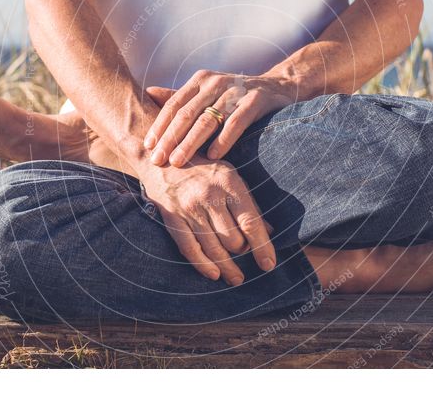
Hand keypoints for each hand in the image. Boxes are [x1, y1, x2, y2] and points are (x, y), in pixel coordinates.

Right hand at [137, 155, 276, 285]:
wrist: (164, 154)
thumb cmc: (204, 167)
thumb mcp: (230, 176)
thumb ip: (248, 203)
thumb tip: (269, 231)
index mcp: (228, 182)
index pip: (250, 222)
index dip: (262, 246)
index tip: (268, 264)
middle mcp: (209, 196)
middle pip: (232, 239)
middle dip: (242, 251)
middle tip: (245, 255)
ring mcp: (188, 208)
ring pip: (213, 247)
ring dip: (226, 267)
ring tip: (236, 278)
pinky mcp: (171, 217)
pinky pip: (189, 248)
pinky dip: (203, 265)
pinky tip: (214, 274)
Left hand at [143, 70, 294, 166]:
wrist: (278, 87)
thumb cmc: (235, 96)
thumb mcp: (207, 93)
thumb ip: (180, 97)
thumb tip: (147, 94)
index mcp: (200, 80)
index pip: (174, 105)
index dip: (159, 126)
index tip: (148, 147)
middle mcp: (215, 82)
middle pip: (187, 113)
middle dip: (170, 138)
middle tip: (158, 160)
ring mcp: (236, 90)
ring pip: (208, 119)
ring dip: (191, 143)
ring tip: (179, 162)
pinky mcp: (256, 100)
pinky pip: (236, 122)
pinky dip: (223, 140)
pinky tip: (213, 156)